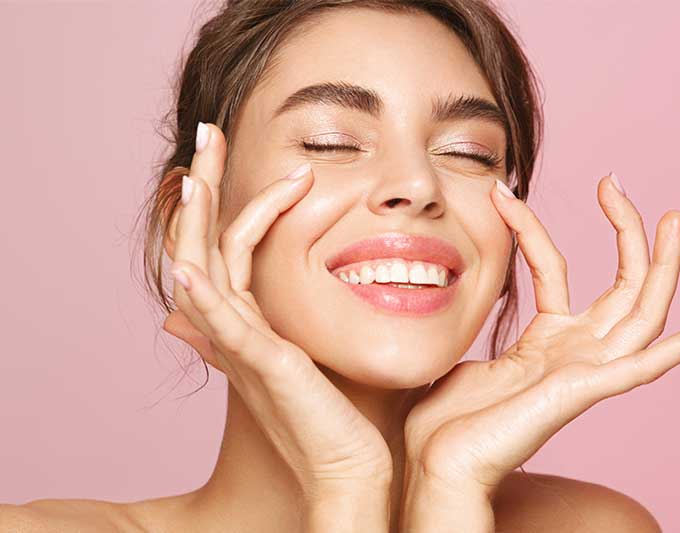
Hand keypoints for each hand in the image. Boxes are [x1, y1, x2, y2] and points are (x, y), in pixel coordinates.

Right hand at [163, 123, 392, 499]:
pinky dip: (201, 293)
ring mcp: (245, 346)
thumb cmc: (348, 410)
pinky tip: (188, 262)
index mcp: (254, 320)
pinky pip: (222, 323)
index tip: (264, 156)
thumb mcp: (324, 346)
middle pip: (203, 243)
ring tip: (195, 171)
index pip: (231, 244)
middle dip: (202, 186)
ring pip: (202, 271)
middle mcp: (239, 327)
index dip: (234, 197)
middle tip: (209, 131)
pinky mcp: (263, 366)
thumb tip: (338, 275)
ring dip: (193, 221)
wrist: (352, 467)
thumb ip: (315, 310)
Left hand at [403, 174, 679, 498]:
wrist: (436, 463)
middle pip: (621, 285)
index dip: (535, 229)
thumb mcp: (463, 351)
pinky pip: (646, 367)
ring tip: (675, 218)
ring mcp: (585, 372)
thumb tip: (449, 290)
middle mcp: (575, 353)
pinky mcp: (586, 391)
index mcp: (547, 342)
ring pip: (643, 312)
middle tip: (617, 182)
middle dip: (628, 232)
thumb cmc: (445, 419)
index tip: (509, 193)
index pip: (554, 268)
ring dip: (663, 265)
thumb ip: (475, 322)